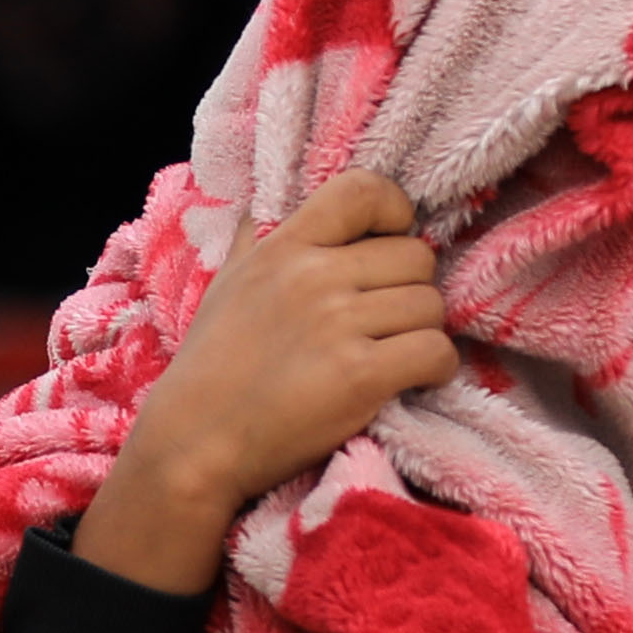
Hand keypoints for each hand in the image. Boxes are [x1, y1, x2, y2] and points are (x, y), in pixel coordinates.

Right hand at [74, 173, 459, 593]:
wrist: (195, 443)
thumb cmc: (211, 366)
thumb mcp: (227, 284)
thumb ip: (257, 241)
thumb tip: (266, 206)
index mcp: (284, 246)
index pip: (365, 190)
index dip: (396, 213)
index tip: (390, 245)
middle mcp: (313, 276)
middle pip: (416, 257)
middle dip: (411, 292)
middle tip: (388, 325)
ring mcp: (338, 324)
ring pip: (431, 306)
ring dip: (422, 335)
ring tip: (393, 357)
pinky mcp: (360, 375)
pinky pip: (436, 352)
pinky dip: (436, 369)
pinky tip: (411, 381)